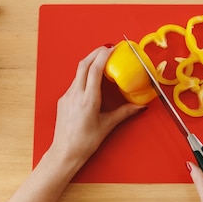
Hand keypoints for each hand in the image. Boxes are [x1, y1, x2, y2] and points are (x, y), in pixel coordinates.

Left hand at [49, 45, 144, 169]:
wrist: (64, 153)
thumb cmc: (85, 142)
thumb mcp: (107, 126)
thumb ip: (124, 113)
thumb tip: (139, 106)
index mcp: (88, 99)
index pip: (95, 70)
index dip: (103, 55)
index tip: (112, 48)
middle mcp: (76, 94)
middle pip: (84, 65)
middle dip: (95, 53)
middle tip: (107, 48)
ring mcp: (67, 96)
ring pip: (78, 72)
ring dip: (89, 63)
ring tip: (101, 61)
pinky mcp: (63, 100)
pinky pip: (74, 82)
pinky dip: (84, 75)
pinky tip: (91, 80)